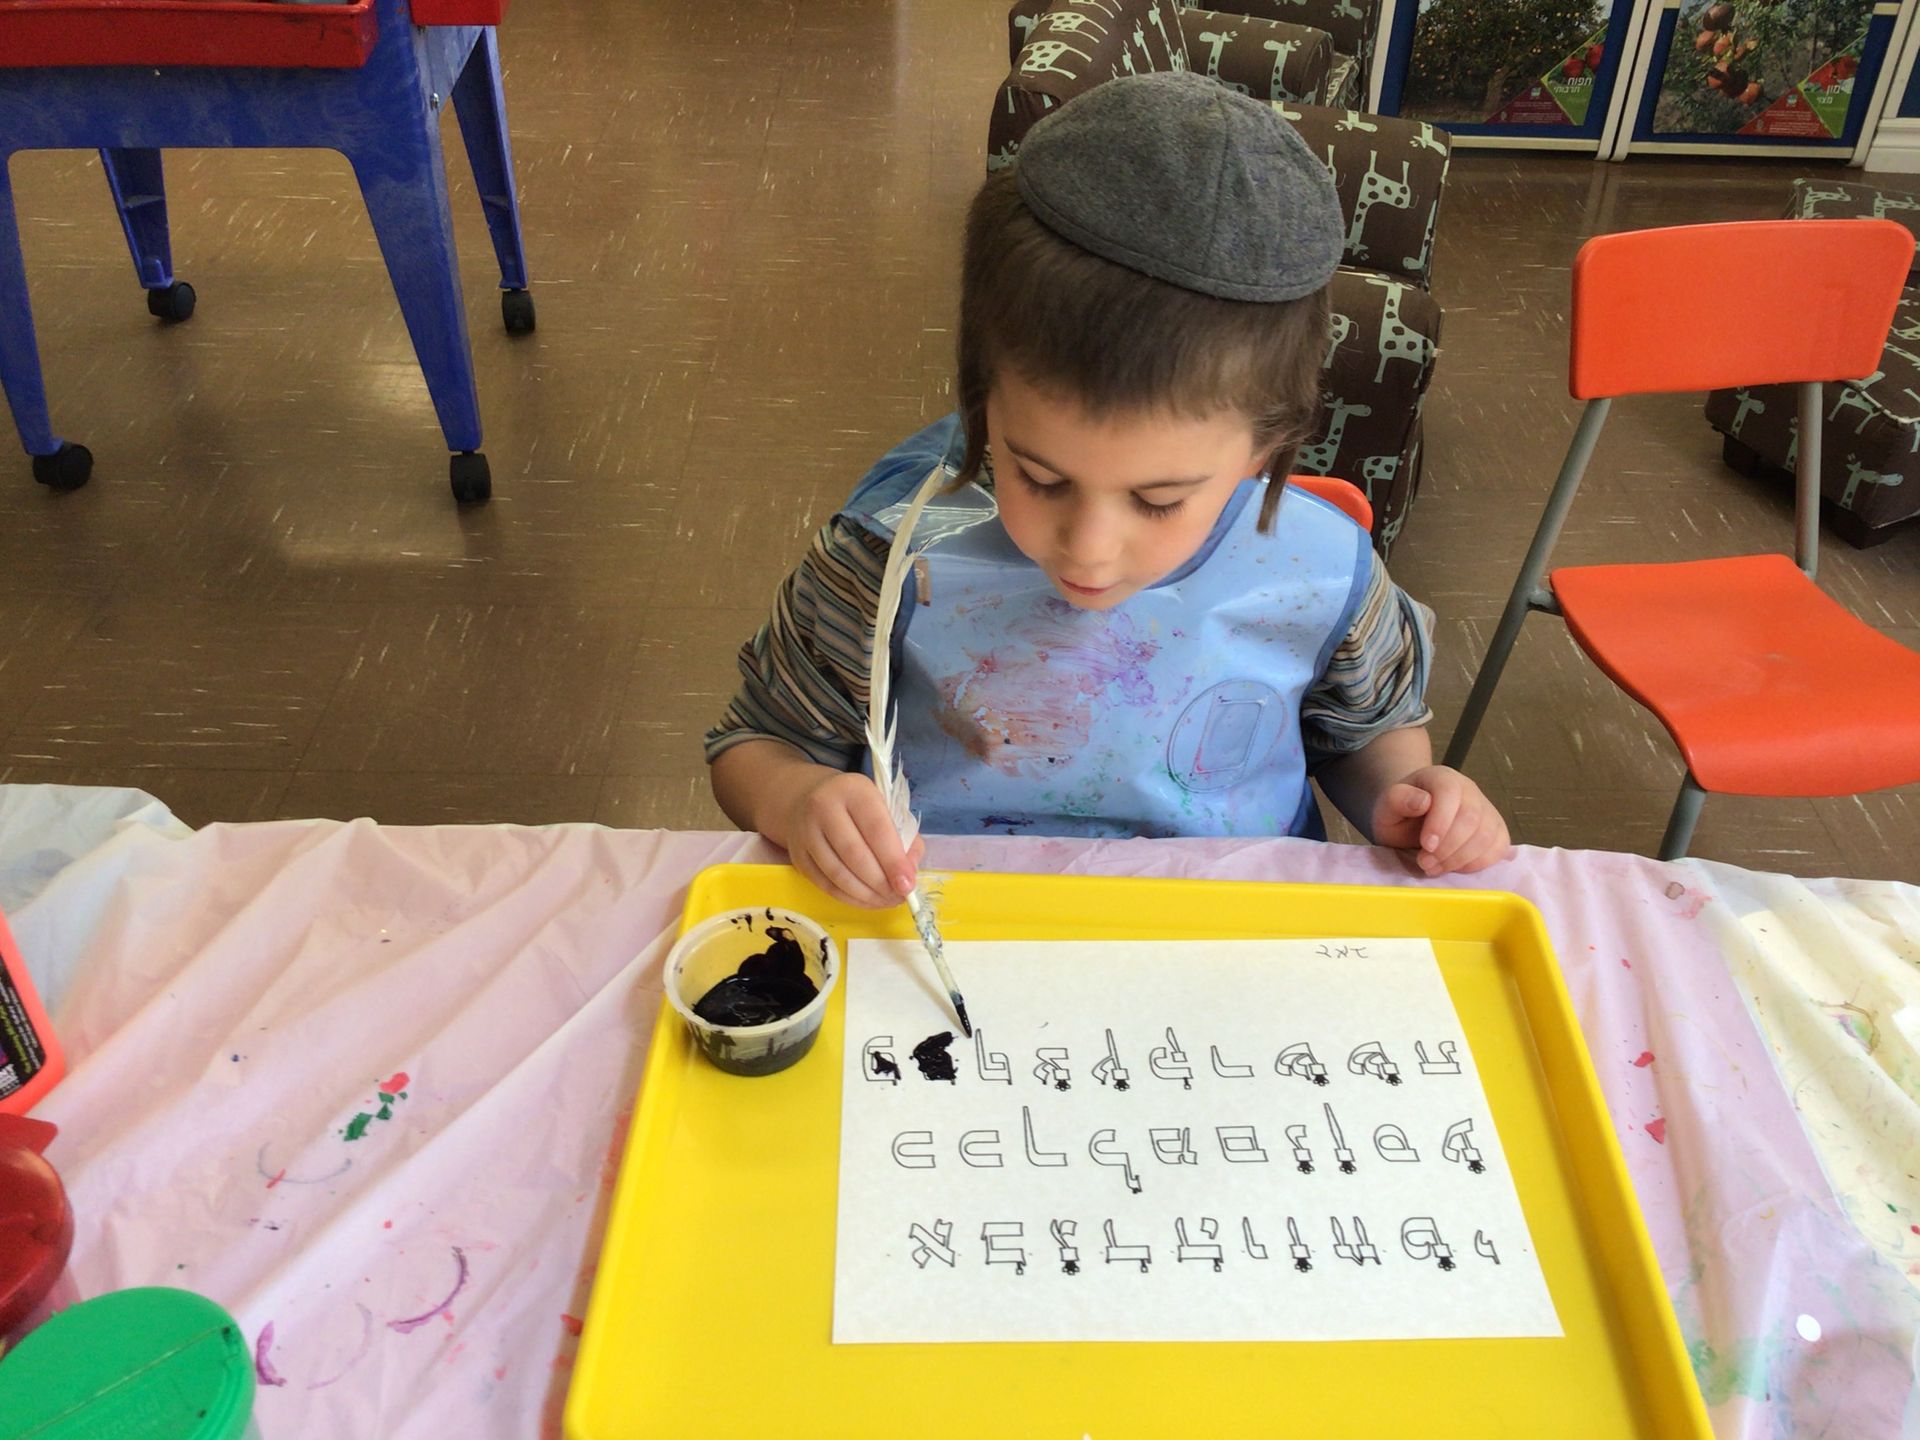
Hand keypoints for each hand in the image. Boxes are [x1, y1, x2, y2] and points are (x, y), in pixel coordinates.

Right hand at [781, 770, 926, 908]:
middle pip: (854, 854)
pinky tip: (866, 901)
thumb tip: (908, 877)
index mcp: (854, 790)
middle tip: (899, 897)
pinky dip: (849, 898)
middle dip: (880, 882)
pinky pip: (824, 885)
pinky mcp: (797, 856)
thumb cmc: (857, 806)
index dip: (893, 861)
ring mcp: (806, 832)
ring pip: (837, 874)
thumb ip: (905, 839)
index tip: (907, 885)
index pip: (876, 828)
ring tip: (886, 901)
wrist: (807, 799)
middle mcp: (824, 807)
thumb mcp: (886, 808)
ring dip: (865, 895)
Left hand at [1369, 765, 1510, 875]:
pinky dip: (1477, 864)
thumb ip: (1398, 799)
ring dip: (1460, 859)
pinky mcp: (1496, 831)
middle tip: (1425, 863)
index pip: (1450, 792)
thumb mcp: (1387, 805)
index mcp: (1442, 778)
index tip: (1425, 845)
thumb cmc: (1400, 813)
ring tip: (1434, 867)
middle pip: (1472, 817)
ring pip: (1487, 836)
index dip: (1440, 821)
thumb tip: (1423, 801)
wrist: (1412, 819)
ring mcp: (1486, 810)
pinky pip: (1498, 848)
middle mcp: (1469, 790)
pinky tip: (1454, 867)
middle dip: (1448, 847)